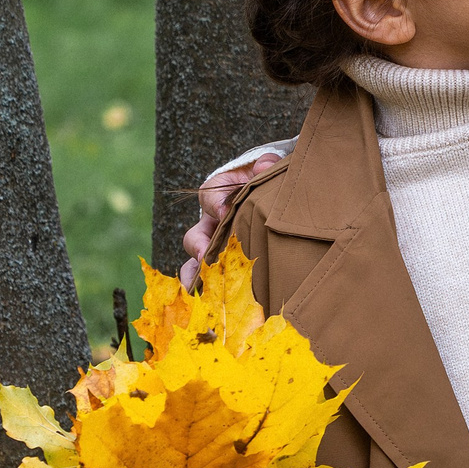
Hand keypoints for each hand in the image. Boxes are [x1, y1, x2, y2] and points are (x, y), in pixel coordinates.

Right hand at [178, 155, 281, 285]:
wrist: (272, 198)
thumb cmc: (267, 182)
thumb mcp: (267, 169)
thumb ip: (267, 163)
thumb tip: (264, 165)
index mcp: (219, 195)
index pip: (208, 197)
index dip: (214, 205)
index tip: (226, 214)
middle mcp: (211, 224)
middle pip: (195, 236)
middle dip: (199, 247)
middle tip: (207, 256)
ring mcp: (215, 247)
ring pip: (195, 263)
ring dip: (196, 276)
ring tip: (200, 289)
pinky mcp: (223, 265)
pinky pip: (206, 280)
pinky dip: (204, 291)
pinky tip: (211, 304)